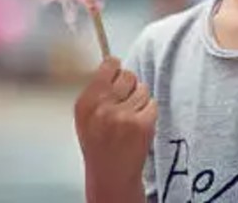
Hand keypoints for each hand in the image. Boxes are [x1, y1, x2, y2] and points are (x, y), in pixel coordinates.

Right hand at [74, 57, 156, 201]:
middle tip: (125, 102)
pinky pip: (152, 103)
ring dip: (140, 100)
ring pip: (142, 89)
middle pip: (128, 75)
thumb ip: (96, 91)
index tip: (118, 72)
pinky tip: (139, 125)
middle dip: (130, 86)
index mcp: (86, 103)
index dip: (116, 68)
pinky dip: (149, 112)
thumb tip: (112, 63)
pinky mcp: (142, 124)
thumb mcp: (85, 116)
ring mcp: (123, 116)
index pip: (108, 66)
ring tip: (131, 117)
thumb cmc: (99, 144)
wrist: (111, 174)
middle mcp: (102, 108)